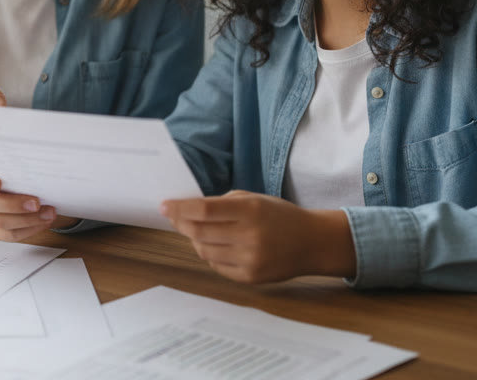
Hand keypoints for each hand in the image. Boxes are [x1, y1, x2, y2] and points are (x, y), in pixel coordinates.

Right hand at [0, 166, 72, 241]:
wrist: (31, 187)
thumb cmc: (23, 172)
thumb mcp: (22, 162)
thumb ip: (22, 160)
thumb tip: (38, 152)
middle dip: (14, 204)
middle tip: (36, 202)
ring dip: (27, 219)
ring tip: (48, 213)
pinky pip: (9, 235)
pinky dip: (29, 230)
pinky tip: (44, 222)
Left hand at [159, 190, 355, 283]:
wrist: (312, 243)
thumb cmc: (280, 216)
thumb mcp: (255, 199)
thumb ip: (223, 203)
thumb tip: (188, 210)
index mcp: (251, 211)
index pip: (205, 210)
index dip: (180, 208)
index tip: (164, 206)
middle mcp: (250, 236)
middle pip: (199, 232)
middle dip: (181, 223)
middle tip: (174, 217)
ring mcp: (250, 260)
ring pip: (204, 251)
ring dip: (195, 239)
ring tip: (200, 230)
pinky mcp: (250, 278)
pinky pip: (216, 265)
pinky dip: (210, 254)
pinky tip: (217, 245)